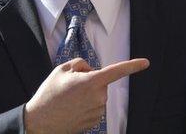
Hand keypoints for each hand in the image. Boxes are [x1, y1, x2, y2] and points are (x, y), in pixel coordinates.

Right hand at [24, 58, 149, 133]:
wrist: (39, 122)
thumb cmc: (49, 94)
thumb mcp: (61, 69)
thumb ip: (81, 64)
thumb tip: (91, 70)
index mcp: (92, 82)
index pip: (117, 71)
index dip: (133, 66)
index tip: (145, 63)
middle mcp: (99, 97)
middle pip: (101, 83)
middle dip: (90, 81)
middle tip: (70, 86)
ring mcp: (98, 111)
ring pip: (97, 96)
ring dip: (87, 95)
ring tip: (68, 100)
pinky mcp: (95, 122)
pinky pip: (94, 108)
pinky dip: (85, 106)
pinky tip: (71, 109)